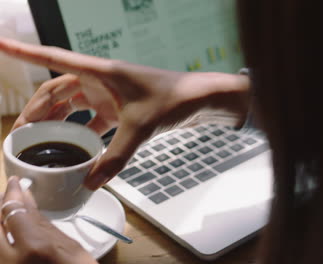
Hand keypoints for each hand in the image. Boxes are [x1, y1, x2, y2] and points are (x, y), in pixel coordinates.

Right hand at [0, 38, 249, 189]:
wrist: (202, 99)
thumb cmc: (175, 98)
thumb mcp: (141, 128)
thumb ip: (116, 156)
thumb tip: (91, 182)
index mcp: (101, 72)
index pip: (54, 58)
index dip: (23, 51)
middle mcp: (102, 80)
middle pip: (58, 90)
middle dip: (37, 108)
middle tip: (20, 132)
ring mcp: (111, 94)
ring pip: (73, 104)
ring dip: (56, 119)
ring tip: (39, 139)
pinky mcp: (121, 108)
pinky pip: (92, 118)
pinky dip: (81, 130)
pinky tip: (75, 145)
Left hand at [0, 176, 95, 263]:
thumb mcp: (68, 245)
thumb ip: (41, 223)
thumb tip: (26, 200)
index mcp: (34, 246)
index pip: (12, 210)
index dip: (12, 192)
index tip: (15, 182)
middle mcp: (12, 261)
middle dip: (4, 206)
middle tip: (12, 196)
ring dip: (2, 220)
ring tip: (11, 211)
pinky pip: (1, 250)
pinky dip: (4, 235)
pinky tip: (12, 231)